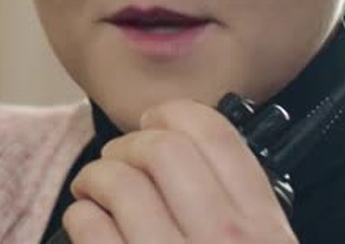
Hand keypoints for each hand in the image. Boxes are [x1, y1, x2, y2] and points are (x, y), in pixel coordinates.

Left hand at [63, 99, 297, 242]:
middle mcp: (223, 241)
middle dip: (130, 145)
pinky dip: (80, 218)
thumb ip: (245, 212)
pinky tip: (88, 224)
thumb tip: (199, 160)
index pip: (217, 135)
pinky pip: (90, 228)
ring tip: (94, 190)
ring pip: (119, 183)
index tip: (158, 121)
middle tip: (120, 160)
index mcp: (264, 229)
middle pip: (163, 148)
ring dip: (96, 178)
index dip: (176, 114)